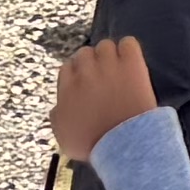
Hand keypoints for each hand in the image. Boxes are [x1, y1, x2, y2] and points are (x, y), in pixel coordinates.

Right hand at [49, 35, 161, 158]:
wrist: (124, 144)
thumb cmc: (93, 145)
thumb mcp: (64, 137)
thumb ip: (57, 117)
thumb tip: (57, 106)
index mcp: (67, 87)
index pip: (68, 67)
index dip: (78, 75)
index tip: (86, 85)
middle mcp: (85, 72)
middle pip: (84, 53)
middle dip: (93, 64)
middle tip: (104, 79)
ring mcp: (108, 65)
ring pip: (106, 46)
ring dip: (111, 56)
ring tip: (119, 71)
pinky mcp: (131, 64)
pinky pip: (129, 43)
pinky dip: (130, 51)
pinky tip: (132, 64)